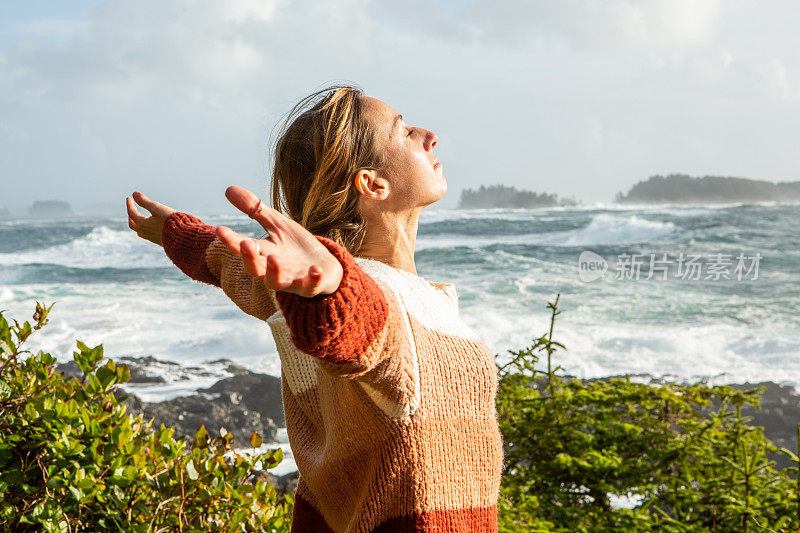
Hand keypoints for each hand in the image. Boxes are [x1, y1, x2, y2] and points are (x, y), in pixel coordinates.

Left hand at [126, 191, 175, 245]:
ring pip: (140, 231)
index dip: (130, 204)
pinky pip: (148, 235)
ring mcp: (152, 238)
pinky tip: (152, 227)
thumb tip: (134, 194)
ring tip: (140, 218)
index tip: (129, 197)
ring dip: (137, 224)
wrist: (183, 236)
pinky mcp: (159, 242)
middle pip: (133, 225)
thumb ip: (145, 202)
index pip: (132, 213)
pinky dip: (145, 229)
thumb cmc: (170, 221)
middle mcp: (145, 233)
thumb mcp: (157, 208)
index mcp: (143, 225)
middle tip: (132, 209)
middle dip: (131, 216)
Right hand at [217, 186, 343, 297]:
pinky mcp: (311, 285)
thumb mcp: (277, 224)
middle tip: (245, 244)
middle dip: (249, 257)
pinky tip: (314, 269)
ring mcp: (291, 279)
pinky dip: (312, 279)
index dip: (231, 240)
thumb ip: (255, 210)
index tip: (221, 229)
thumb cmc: (295, 246)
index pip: (242, 247)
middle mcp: (273, 269)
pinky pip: (310, 285)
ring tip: (273, 259)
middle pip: (254, 268)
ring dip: (273, 272)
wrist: (324, 268)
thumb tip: (228, 189)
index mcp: (263, 252)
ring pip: (276, 282)